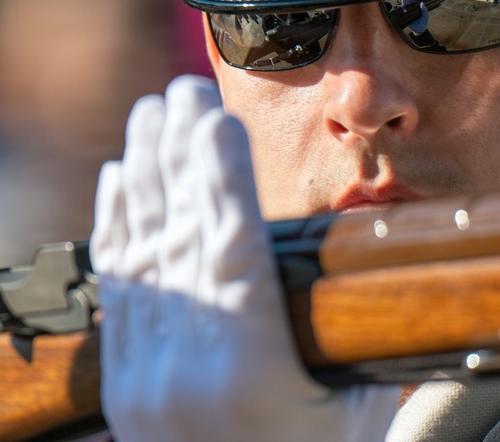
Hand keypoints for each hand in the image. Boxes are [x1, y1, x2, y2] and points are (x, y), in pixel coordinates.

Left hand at [92, 75, 368, 440]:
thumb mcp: (360, 425)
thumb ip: (368, 355)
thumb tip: (385, 279)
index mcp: (250, 375)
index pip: (231, 250)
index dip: (221, 176)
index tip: (216, 117)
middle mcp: (185, 369)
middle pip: (178, 238)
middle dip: (177, 156)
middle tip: (179, 91)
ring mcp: (145, 377)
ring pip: (139, 254)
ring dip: (142, 176)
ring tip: (147, 117)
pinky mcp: (124, 383)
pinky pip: (116, 289)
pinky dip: (115, 227)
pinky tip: (115, 182)